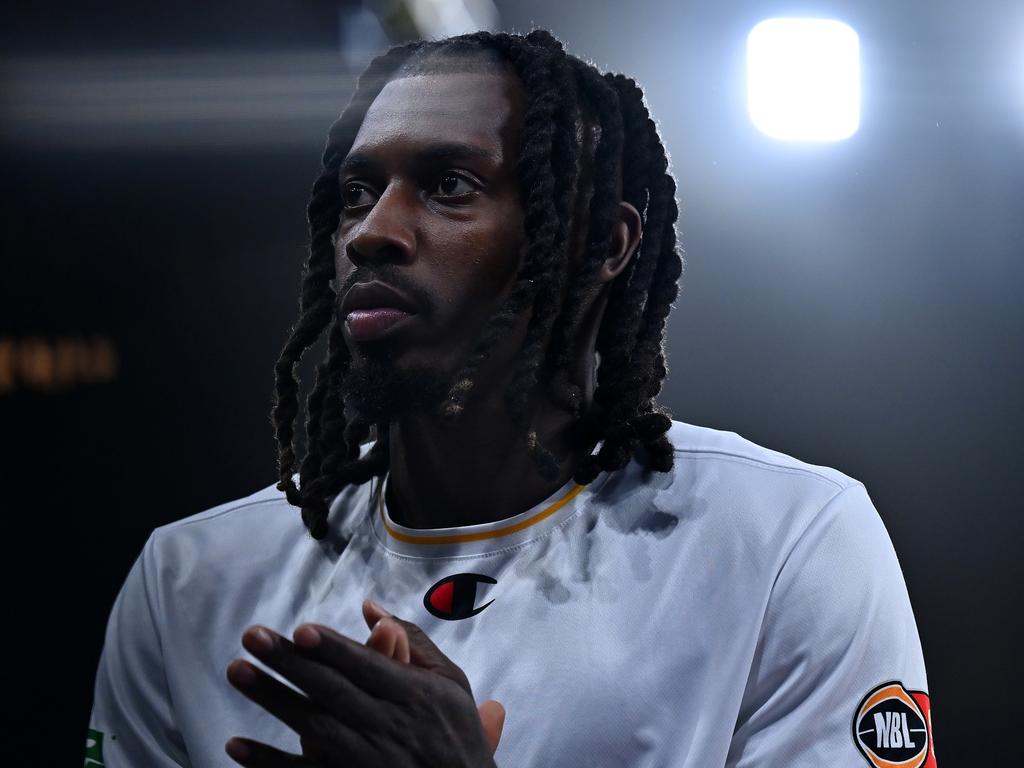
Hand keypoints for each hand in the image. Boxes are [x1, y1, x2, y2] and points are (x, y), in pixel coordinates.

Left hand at [224, 601, 503, 766]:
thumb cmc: (455, 733)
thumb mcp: (449, 682)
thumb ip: (412, 642)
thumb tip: (371, 608)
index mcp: (414, 695)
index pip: (367, 667)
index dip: (334, 649)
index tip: (301, 630)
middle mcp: (388, 726)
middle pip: (332, 690)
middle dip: (291, 662)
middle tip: (253, 636)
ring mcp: (366, 759)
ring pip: (313, 726)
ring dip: (273, 699)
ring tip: (238, 670)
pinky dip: (269, 762)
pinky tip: (236, 744)